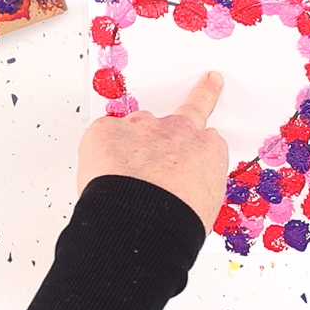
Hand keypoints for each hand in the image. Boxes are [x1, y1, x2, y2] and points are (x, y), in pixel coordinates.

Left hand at [77, 72, 228, 232]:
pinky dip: (100, 153)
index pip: (207, 140)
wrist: (141, 226)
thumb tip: (182, 191)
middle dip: (203, 95)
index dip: (198, 148)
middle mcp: (178, 131)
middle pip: (190, 111)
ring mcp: (142, 126)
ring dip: (132, 144)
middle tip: (209, 83)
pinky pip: (103, 135)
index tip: (200, 144)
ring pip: (138, 127)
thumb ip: (195, 184)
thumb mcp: (205, 207)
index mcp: (207, 151)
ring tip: (122, 175)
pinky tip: (103, 175)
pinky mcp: (106, 130)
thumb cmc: (176, 225)